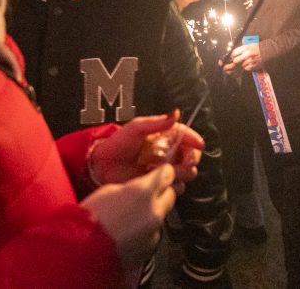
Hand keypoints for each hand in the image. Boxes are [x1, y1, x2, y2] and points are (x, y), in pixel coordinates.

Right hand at [82, 164, 175, 271]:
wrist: (82, 253)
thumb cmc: (88, 220)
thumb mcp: (108, 190)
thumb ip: (130, 187)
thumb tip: (140, 186)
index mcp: (143, 193)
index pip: (166, 175)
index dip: (162, 173)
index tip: (159, 173)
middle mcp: (154, 212)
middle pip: (170, 196)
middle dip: (160, 193)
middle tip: (144, 195)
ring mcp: (153, 233)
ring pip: (160, 217)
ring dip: (150, 214)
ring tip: (128, 219)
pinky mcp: (149, 250)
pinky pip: (152, 235)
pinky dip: (144, 232)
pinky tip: (127, 233)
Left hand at [90, 112, 204, 184]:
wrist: (101, 166)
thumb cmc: (117, 144)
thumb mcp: (136, 128)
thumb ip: (157, 123)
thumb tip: (177, 112)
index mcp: (164, 137)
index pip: (186, 136)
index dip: (193, 140)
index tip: (198, 145)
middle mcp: (168, 154)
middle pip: (191, 157)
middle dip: (190, 159)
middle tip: (184, 161)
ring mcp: (164, 170)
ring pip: (186, 173)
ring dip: (181, 172)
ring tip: (165, 169)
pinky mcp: (159, 184)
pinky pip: (175, 187)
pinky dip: (172, 184)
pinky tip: (158, 179)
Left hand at [223, 42, 261, 72]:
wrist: (267, 50)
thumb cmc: (257, 46)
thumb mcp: (249, 43)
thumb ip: (241, 46)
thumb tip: (233, 50)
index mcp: (246, 48)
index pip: (234, 53)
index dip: (233, 55)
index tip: (233, 56)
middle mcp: (248, 54)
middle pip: (235, 60)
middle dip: (236, 60)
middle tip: (238, 59)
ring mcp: (250, 60)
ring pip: (241, 65)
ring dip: (242, 63)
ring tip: (247, 60)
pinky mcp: (253, 65)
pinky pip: (246, 68)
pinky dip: (247, 66)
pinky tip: (250, 63)